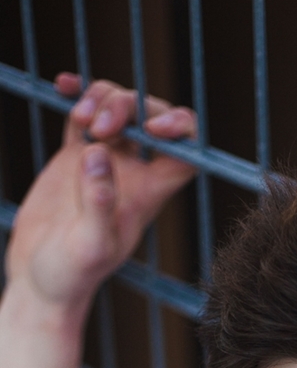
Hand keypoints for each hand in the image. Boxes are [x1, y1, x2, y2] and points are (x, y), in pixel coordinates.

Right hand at [4, 73, 196, 314]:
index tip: (151, 128)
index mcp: (148, 196)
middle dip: (130, 106)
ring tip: (78, 116)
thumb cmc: (70, 275)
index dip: (180, 131)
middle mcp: (133, 176)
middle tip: (99, 125)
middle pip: (151, 119)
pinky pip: (82, 113)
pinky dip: (76, 94)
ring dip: (102, 98)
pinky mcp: (74, 156)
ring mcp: (104, 162)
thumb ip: (98, 202)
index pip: (186, 155)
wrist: (40, 281)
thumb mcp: (88, 246)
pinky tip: (61, 86)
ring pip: (118, 109)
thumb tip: (99, 153)